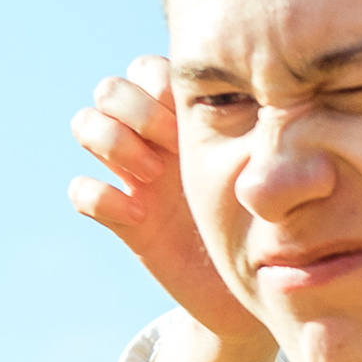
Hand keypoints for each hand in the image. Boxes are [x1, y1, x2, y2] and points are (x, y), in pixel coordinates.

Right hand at [69, 54, 260, 338]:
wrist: (255, 291)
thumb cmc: (272, 223)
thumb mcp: (273, 170)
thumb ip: (269, 130)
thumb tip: (281, 90)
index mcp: (188, 119)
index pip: (148, 69)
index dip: (159, 85)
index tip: (191, 120)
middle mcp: (155, 141)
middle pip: (109, 89)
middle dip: (132, 110)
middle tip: (168, 147)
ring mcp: (135, 177)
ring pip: (86, 124)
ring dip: (111, 142)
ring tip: (151, 175)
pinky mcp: (123, 219)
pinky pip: (81, 191)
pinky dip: (98, 196)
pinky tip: (138, 216)